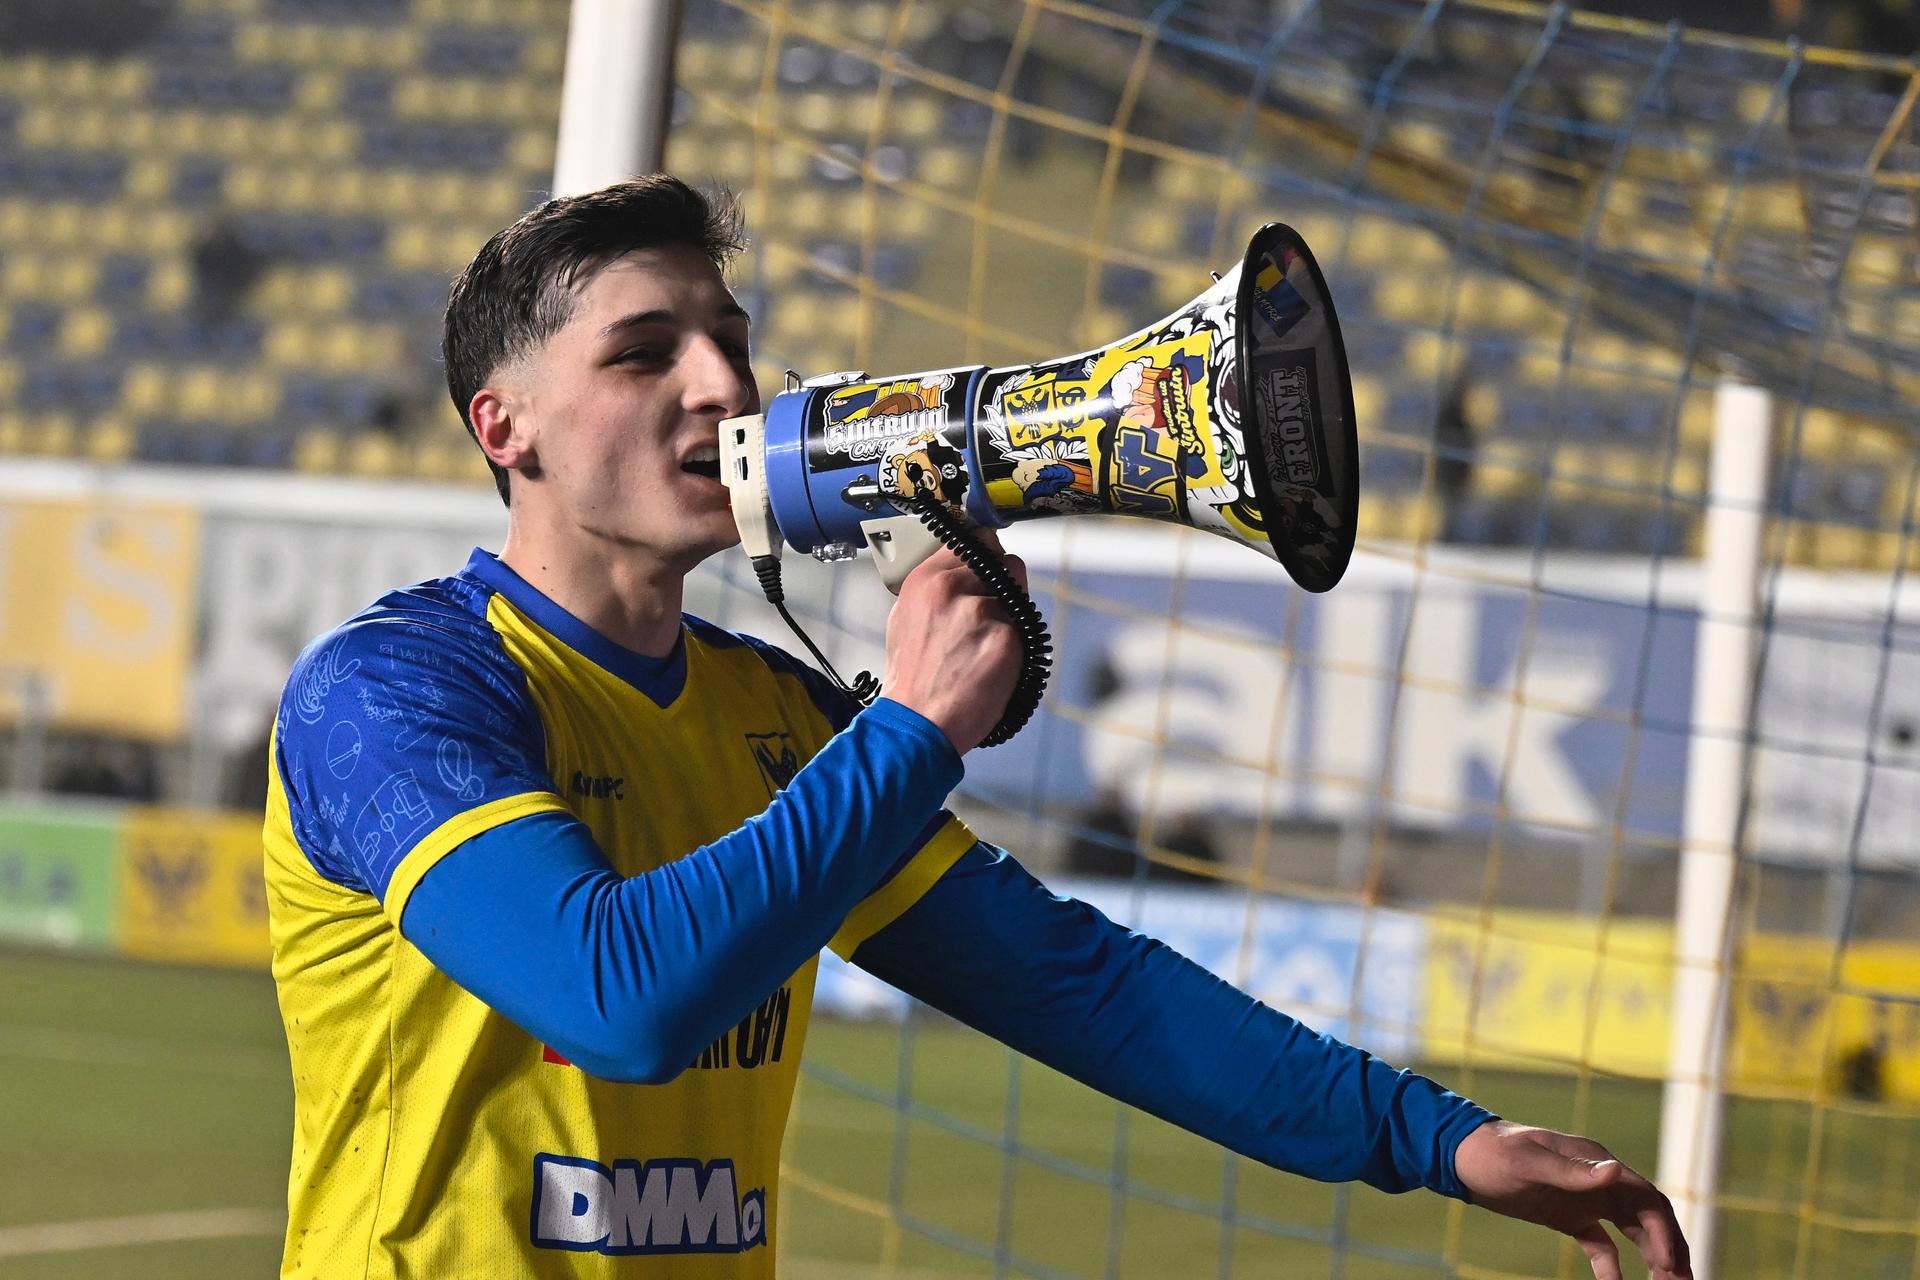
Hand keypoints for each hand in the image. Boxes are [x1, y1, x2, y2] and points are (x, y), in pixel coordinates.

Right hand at [883, 532, 1025, 753]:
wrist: (918, 722)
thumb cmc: (912, 676)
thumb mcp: (906, 618)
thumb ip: (937, 587)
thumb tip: (966, 565)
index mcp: (925, 580)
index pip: (972, 542)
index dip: (987, 555)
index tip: (991, 565)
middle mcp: (951, 588)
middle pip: (1003, 562)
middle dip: (1002, 586)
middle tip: (989, 616)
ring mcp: (980, 612)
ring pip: (1018, 596)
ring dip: (1010, 616)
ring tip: (984, 645)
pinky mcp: (1006, 638)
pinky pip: (1025, 629)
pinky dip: (1016, 645)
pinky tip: (993, 663)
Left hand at [1454, 1121, 1689, 1279]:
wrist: (1461, 1155)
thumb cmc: (1494, 1154)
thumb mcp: (1530, 1162)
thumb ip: (1572, 1172)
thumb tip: (1614, 1172)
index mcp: (1598, 1164)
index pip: (1647, 1199)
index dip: (1665, 1232)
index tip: (1670, 1266)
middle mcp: (1599, 1180)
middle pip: (1649, 1217)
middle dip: (1671, 1248)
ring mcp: (1585, 1198)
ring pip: (1632, 1231)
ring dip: (1652, 1257)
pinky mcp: (1568, 1216)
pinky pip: (1601, 1244)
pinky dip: (1613, 1265)